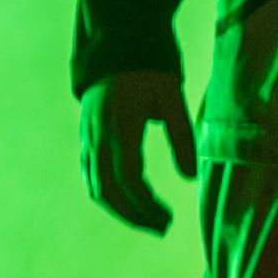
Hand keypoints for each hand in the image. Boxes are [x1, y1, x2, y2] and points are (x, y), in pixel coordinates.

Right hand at [85, 67, 194, 232]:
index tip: (169, 217)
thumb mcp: (172, 97)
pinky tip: (128, 205)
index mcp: (121, 126)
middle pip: (109, 191)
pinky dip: (107, 197)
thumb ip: (182, 136)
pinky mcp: (86, 140)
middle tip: (162, 228)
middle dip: (135, 216)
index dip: (147, 204)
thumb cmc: (149, 73)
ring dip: (121, 211)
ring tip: (149, 222)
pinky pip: (91, 177)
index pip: (129, 178)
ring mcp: (88, 140)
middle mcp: (99, 137)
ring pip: (96, 188)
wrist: (117, 50)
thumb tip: (191, 178)